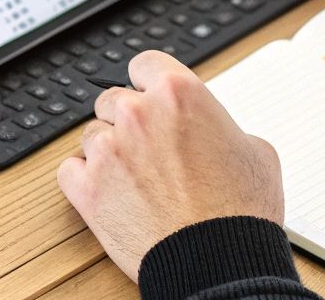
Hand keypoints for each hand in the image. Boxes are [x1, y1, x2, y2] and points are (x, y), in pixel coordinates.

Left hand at [56, 50, 284, 281]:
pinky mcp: (87, 189)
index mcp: (178, 92)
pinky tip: (108, 191)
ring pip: (92, 134)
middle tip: (149, 147)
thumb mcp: (254, 149)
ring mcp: (108, 150)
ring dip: (108, 150)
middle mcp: (138, 114)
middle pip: (113, 99)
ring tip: (135, 177)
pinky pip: (69, 170)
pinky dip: (84, 180)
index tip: (149, 96)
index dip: (148, 82)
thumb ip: (220, 125)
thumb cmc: (240, 210)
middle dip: (129, 120)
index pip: (144, 64)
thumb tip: (211, 129)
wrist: (220, 262)